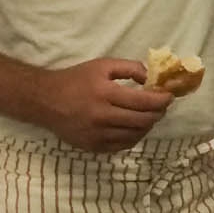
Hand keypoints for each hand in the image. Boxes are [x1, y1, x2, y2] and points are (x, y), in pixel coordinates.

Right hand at [36, 58, 172, 151]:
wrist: (44, 100)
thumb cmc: (76, 80)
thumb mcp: (103, 66)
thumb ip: (130, 68)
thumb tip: (152, 78)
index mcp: (104, 94)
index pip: (144, 102)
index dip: (162, 100)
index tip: (169, 96)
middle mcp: (101, 116)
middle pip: (143, 120)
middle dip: (158, 113)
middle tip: (161, 106)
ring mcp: (97, 134)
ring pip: (136, 135)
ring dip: (148, 125)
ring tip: (148, 115)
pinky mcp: (93, 146)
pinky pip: (123, 145)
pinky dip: (134, 136)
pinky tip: (134, 127)